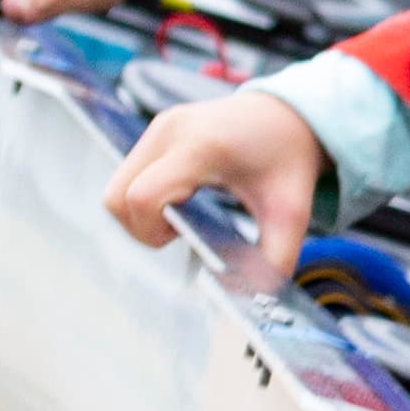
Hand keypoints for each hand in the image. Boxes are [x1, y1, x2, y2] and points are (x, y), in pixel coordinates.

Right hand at [101, 88, 328, 264]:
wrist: (289, 112)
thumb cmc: (289, 160)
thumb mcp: (293, 214)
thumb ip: (274, 260)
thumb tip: (247, 298)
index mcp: (202, 147)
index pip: (142, 197)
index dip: (151, 232)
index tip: (182, 235)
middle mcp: (170, 131)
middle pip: (117, 197)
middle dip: (141, 228)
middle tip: (180, 231)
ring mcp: (158, 127)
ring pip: (117, 187)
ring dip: (140, 214)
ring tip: (181, 215)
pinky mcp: (155, 129)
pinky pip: (127, 175)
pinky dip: (144, 197)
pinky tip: (180, 198)